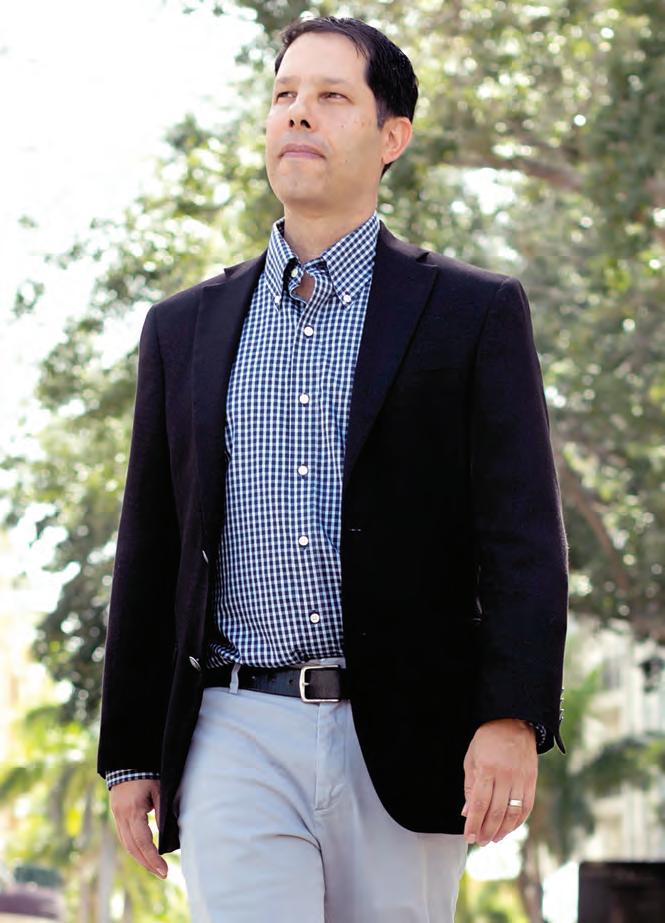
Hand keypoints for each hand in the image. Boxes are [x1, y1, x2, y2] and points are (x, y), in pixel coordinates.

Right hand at [109, 779, 167, 878]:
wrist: (126, 760)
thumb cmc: (146, 773)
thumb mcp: (159, 790)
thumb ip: (162, 812)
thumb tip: (168, 836)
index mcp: (132, 811)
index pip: (142, 842)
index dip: (153, 859)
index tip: (164, 871)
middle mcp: (121, 817)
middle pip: (132, 848)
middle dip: (147, 863)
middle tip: (163, 874)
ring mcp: (117, 816)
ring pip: (127, 844)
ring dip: (140, 858)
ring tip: (155, 868)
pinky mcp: (117, 815)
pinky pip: (124, 837)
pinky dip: (135, 848)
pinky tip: (144, 854)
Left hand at [461, 718, 536, 845]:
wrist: (514, 722)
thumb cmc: (487, 740)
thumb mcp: (472, 758)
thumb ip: (470, 786)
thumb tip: (467, 813)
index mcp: (487, 769)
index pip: (480, 803)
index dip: (474, 823)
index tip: (468, 837)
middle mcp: (506, 776)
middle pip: (496, 812)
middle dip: (486, 831)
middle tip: (480, 842)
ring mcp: (521, 779)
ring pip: (513, 813)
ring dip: (502, 830)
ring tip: (493, 839)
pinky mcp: (532, 781)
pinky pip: (526, 807)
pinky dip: (518, 822)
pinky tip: (509, 828)